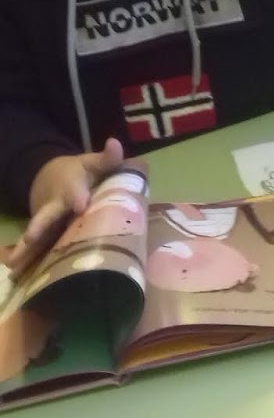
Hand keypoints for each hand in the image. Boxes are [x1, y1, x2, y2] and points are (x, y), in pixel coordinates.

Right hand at [12, 140, 136, 274]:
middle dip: (40, 226)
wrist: (50, 179)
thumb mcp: (93, 164)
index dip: (77, 196)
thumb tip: (116, 143)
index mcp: (71, 187)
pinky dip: (26, 259)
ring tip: (13, 263)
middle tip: (31, 237)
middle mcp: (55, 206)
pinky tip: (14, 273)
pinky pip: (35, 248)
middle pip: (46, 217)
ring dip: (26, 249)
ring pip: (36, 236)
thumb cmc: (80, 173)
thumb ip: (107, 158)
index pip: (74, 191)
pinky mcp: (44, 235)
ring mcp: (46, 222)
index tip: (80, 204)